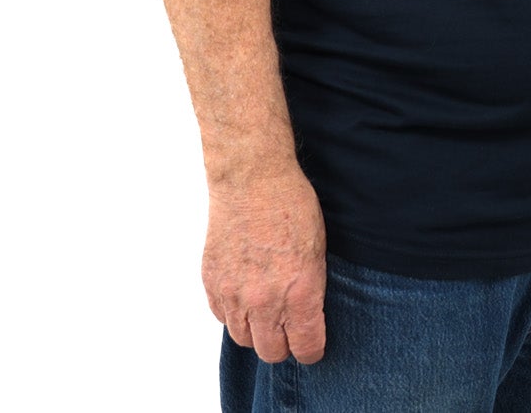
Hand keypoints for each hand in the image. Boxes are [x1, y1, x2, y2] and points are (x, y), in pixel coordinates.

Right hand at [203, 167, 327, 363]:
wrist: (251, 177)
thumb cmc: (291, 204)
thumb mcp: (318, 249)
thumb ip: (311, 290)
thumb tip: (307, 317)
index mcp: (299, 292)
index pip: (306, 349)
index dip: (312, 349)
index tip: (312, 342)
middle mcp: (264, 300)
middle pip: (271, 352)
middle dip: (283, 344)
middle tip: (288, 328)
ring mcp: (234, 293)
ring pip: (243, 339)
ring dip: (256, 331)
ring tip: (265, 310)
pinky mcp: (211, 281)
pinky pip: (222, 316)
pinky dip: (233, 312)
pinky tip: (244, 294)